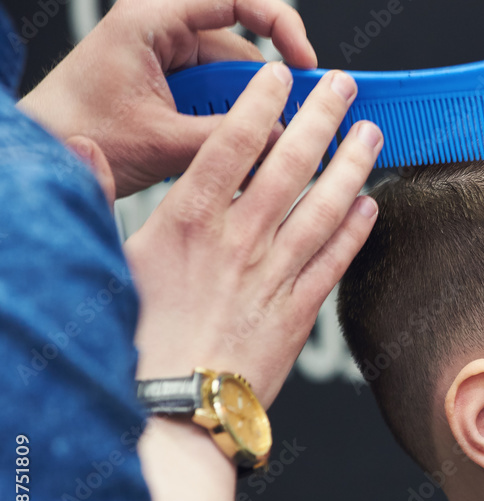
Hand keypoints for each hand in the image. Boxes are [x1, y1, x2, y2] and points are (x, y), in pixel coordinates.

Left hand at [17, 0, 317, 197]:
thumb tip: (281, 137)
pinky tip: (232, 148)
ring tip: (254, 147)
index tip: (304, 61)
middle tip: (288, 122)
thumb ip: (227, 137)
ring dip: (247, 113)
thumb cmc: (75, 132)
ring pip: (233, 79)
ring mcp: (168, 59)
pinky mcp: (170, 85)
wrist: (44, 156)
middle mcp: (163, 32)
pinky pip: (217, 97)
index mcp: (152, 20)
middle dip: (265, 90)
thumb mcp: (162, 142)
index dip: (280, 25)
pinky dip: (231, 122)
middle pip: (240, 49)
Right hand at [124, 61, 382, 406]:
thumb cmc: (138, 342)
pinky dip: (356, 230)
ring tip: (370, 135)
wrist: (174, 413)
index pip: (231, 145)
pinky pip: (335, 261)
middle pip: (290, 165)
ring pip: (324, 208)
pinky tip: (371, 204)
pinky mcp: (299, 314)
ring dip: (351, 166)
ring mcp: (274, 277)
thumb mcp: (108, 264)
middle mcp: (238, 242)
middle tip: (344, 89)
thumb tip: (86, 148)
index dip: (261, 104)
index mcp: (188, 224)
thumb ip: (99, 199)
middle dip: (321, 119)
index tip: (280, 78)